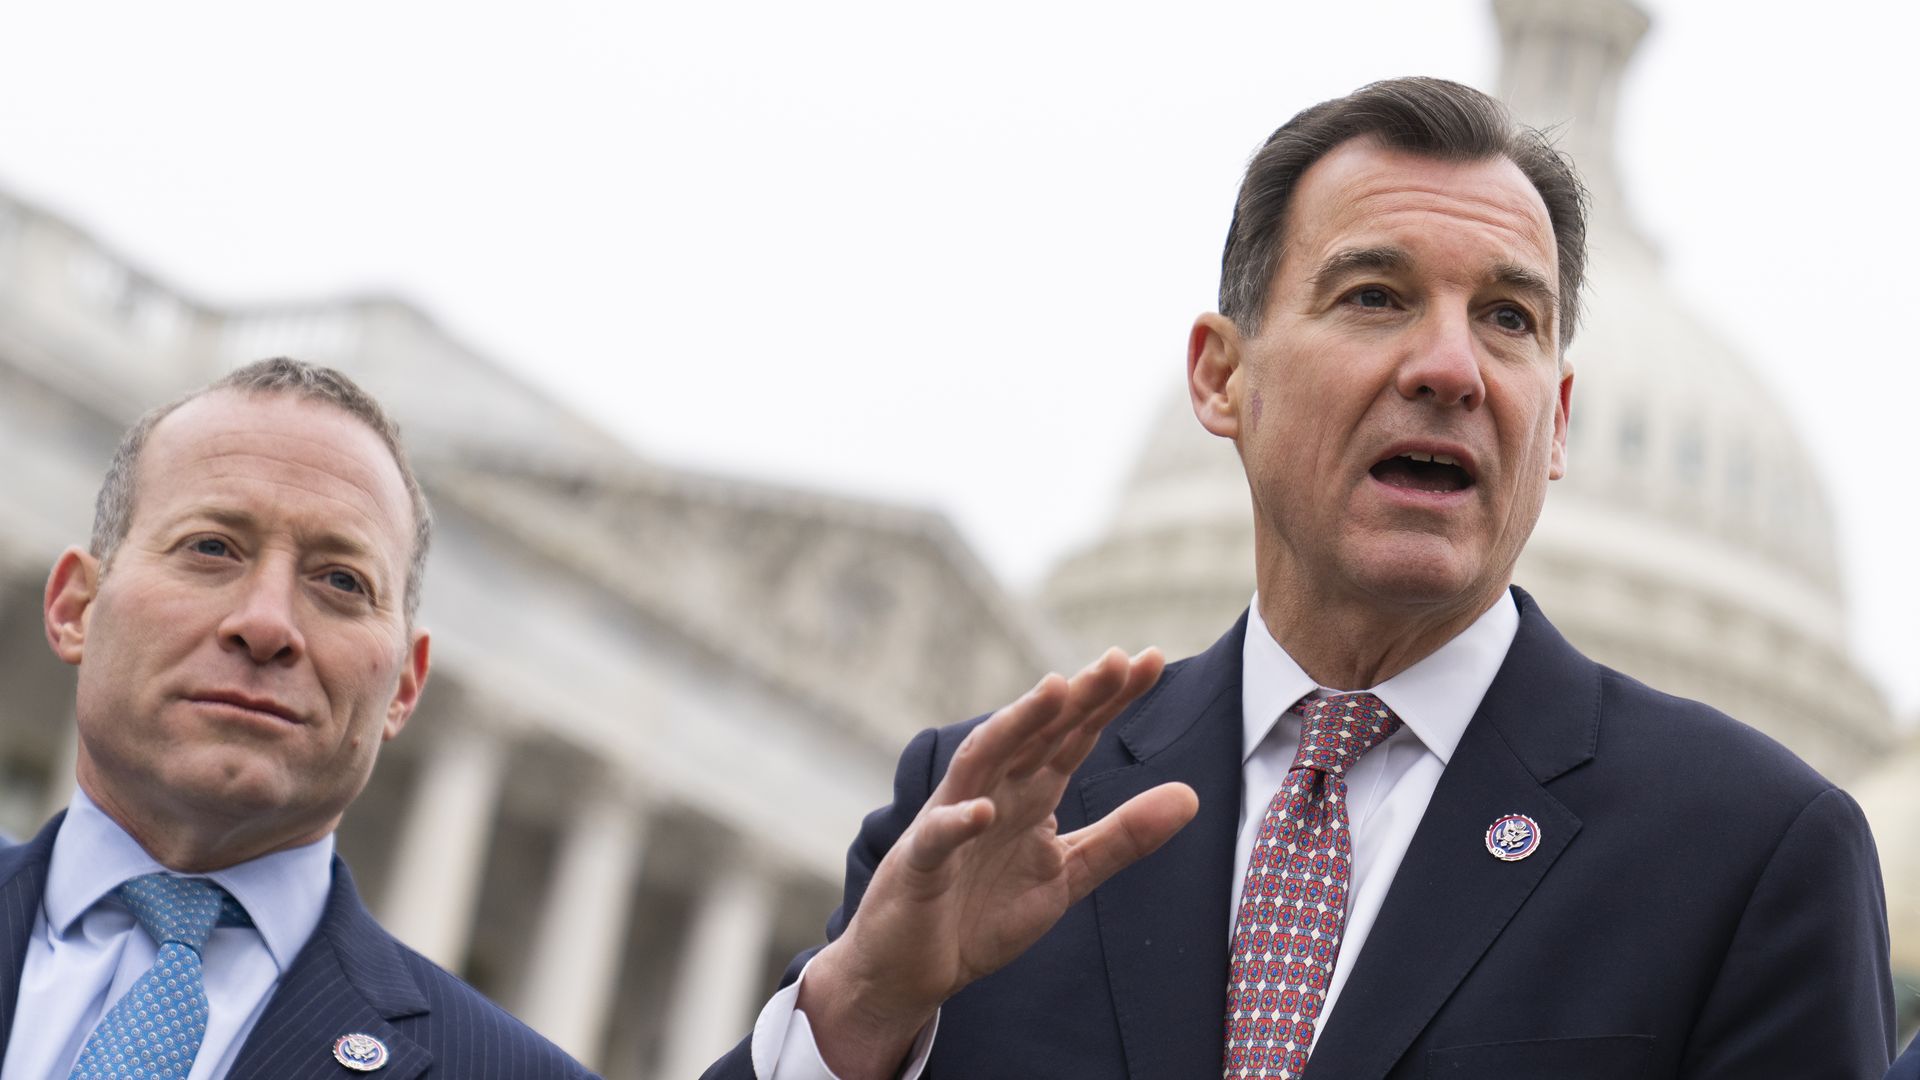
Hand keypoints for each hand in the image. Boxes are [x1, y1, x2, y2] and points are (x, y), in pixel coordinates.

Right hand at [798, 647, 1198, 1078]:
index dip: (1111, 700)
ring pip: (983, 760)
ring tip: (1054, 691)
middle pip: (1037, 734)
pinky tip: (982, 811)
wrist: (912, 968)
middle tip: (1116, 659)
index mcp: (1030, 793)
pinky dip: (957, 822)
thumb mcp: (1067, 875)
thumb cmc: (982, 914)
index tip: (1152, 660)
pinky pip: (938, 837)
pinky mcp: (920, 863)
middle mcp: (993, 792)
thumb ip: (1123, 837)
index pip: (1074, 736)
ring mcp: (952, 821)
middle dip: (1075, 696)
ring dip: (1016, 725)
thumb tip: (1192, 796)